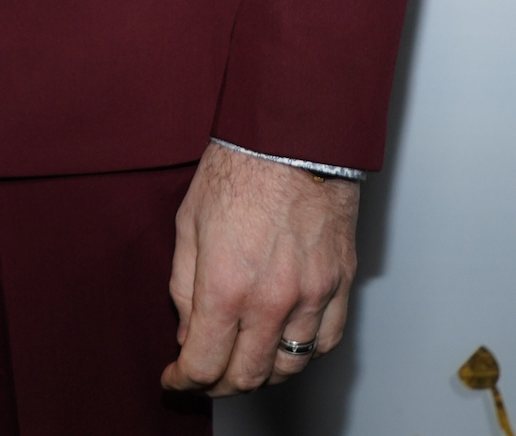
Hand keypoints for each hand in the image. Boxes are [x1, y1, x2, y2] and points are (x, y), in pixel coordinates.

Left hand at [162, 142, 358, 393]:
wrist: (293, 132)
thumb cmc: (238, 166)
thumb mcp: (189, 221)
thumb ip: (184, 286)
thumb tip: (189, 333)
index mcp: (226, 285)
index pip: (204, 364)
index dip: (184, 381)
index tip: (175, 379)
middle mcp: (271, 301)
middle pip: (247, 376)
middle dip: (219, 384)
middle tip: (205, 375)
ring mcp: (312, 295)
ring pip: (289, 367)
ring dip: (262, 374)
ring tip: (244, 362)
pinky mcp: (340, 283)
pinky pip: (326, 341)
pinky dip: (304, 353)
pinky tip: (287, 343)